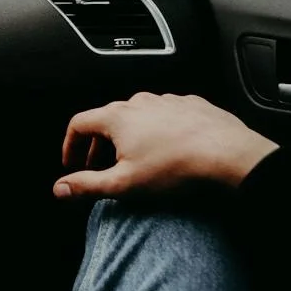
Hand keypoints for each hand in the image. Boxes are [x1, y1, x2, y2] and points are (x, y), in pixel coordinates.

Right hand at [54, 92, 276, 199]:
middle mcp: (140, 103)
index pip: (79, 124)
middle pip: (108, 120)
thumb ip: (86, 186)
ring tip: (138, 160)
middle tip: (102, 167)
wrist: (230, 156)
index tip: (73, 162)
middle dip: (99, 145)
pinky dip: (159, 131)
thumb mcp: (123, 185)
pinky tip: (169, 151)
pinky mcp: (192, 105)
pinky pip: (166, 116)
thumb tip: (60, 189)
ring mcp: (168, 101)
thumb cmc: (177, 168)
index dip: (70, 145)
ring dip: (131, 136)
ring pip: (138, 117)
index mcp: (117, 118)